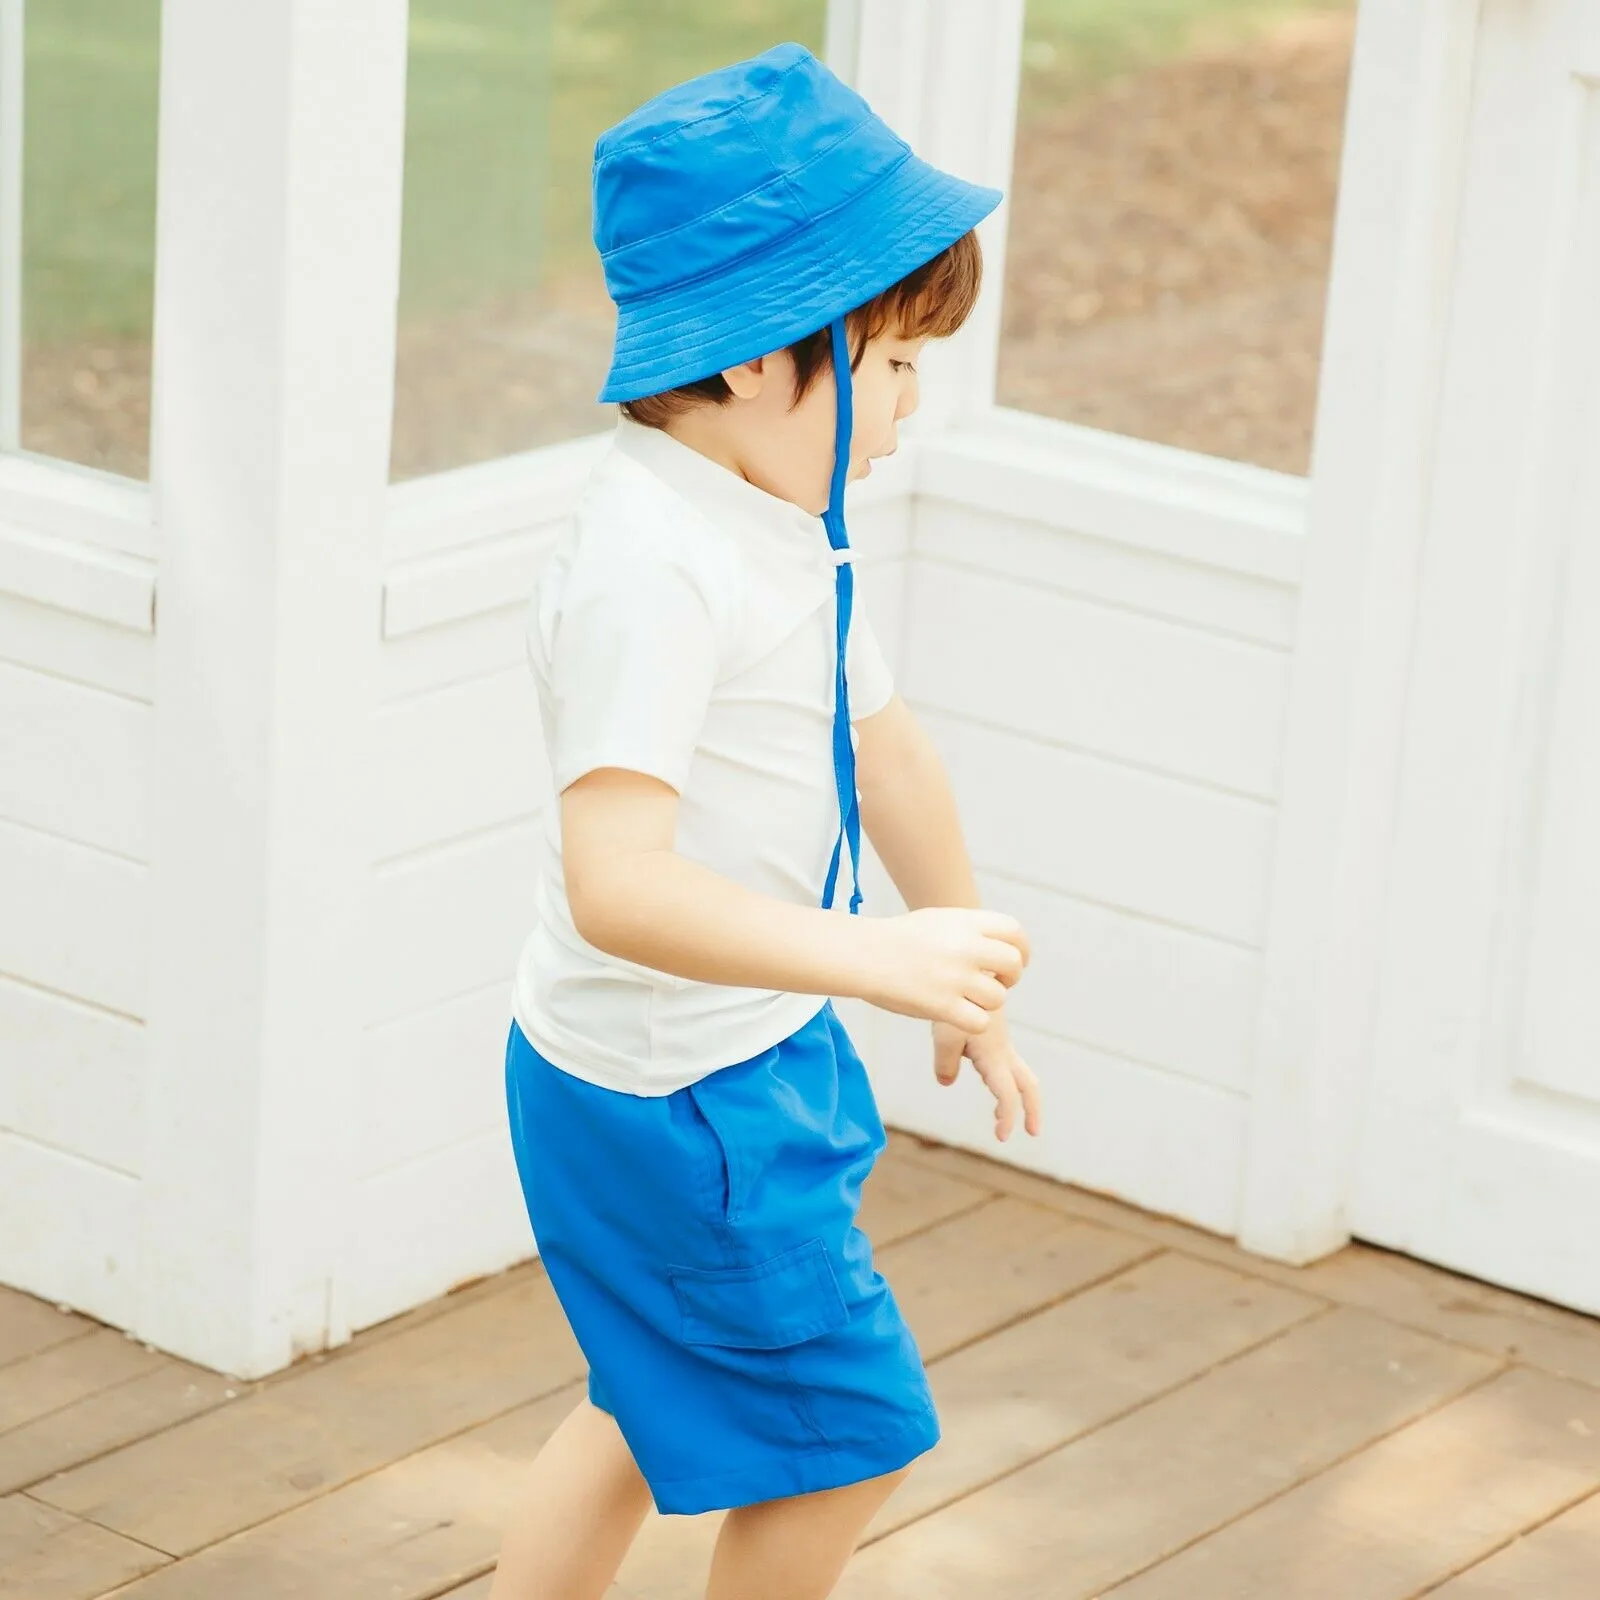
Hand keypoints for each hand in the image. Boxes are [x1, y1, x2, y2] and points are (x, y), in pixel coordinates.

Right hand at [858, 907, 1029, 1033]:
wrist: (863, 955)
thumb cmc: (898, 939)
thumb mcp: (938, 920)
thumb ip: (971, 930)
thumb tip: (1002, 943)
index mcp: (965, 922)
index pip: (1014, 932)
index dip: (1021, 950)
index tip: (1016, 962)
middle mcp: (965, 947)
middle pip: (1013, 964)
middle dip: (1010, 978)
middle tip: (994, 984)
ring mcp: (955, 977)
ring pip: (998, 998)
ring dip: (986, 1003)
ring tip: (966, 999)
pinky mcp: (943, 1006)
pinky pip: (980, 1022)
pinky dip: (973, 1023)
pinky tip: (957, 1016)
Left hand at [934, 1010, 1041, 1140]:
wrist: (971, 971)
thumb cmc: (956, 1000)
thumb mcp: (944, 1034)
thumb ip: (945, 1062)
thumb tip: (947, 1082)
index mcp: (994, 1055)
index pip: (1007, 1093)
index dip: (1008, 1117)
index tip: (1002, 1137)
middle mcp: (1003, 1051)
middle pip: (1027, 1084)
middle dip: (1032, 1109)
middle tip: (1032, 1133)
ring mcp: (1001, 1043)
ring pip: (1019, 1074)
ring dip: (1016, 1097)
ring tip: (1001, 1116)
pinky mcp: (994, 1036)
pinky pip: (1005, 1064)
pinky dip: (1003, 1081)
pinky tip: (987, 1082)